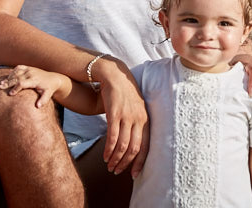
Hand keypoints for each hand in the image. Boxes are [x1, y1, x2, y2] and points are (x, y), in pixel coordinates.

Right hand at [0, 64, 64, 107]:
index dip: (16, 88)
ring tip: (1, 83)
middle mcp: (31, 73)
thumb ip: (43, 100)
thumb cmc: (49, 88)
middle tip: (0, 87)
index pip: (22, 83)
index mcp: (34, 80)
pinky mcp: (28, 68)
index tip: (10, 94)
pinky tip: (8, 76)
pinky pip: (19, 67)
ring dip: (8, 77)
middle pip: (17, 77)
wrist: (53, 79)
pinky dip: (13, 71)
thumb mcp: (48, 94)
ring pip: (16, 72)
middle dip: (8, 82)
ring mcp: (29, 69)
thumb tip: (38, 106)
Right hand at [97, 57, 148, 175]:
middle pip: (134, 148)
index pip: (146, 146)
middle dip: (125, 163)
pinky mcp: (115, 113)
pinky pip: (112, 137)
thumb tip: (132, 144)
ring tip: (109, 166)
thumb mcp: (136, 109)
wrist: (115, 75)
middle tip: (117, 171)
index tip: (134, 175)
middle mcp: (139, 119)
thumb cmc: (125, 94)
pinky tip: (105, 156)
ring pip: (122, 145)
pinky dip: (108, 150)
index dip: (139, 162)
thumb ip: (136, 125)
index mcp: (146, 119)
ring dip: (115, 159)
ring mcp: (127, 116)